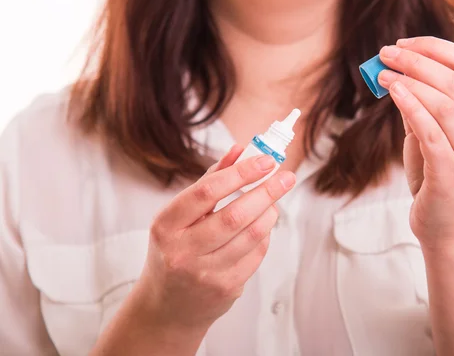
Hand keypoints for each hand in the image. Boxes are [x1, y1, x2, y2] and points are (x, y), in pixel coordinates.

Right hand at [136, 145, 295, 330]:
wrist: (167, 306)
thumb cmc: (175, 250)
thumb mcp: (179, 216)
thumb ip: (209, 180)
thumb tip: (237, 150)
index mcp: (166, 225)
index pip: (207, 192)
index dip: (240, 173)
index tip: (265, 160)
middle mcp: (182, 251)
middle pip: (235, 215)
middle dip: (266, 191)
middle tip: (285, 177)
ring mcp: (205, 273)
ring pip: (252, 235)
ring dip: (270, 212)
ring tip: (275, 200)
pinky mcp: (226, 288)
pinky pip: (256, 254)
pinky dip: (265, 235)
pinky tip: (262, 226)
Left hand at [377, 37, 453, 248]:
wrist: (448, 226)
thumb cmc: (438, 177)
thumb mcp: (432, 135)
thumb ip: (422, 106)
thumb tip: (397, 73)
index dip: (435, 47)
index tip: (404, 42)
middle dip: (416, 60)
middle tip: (386, 53)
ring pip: (444, 102)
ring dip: (410, 81)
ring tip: (382, 74)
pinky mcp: (453, 172)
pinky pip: (431, 131)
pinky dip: (411, 106)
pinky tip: (393, 93)